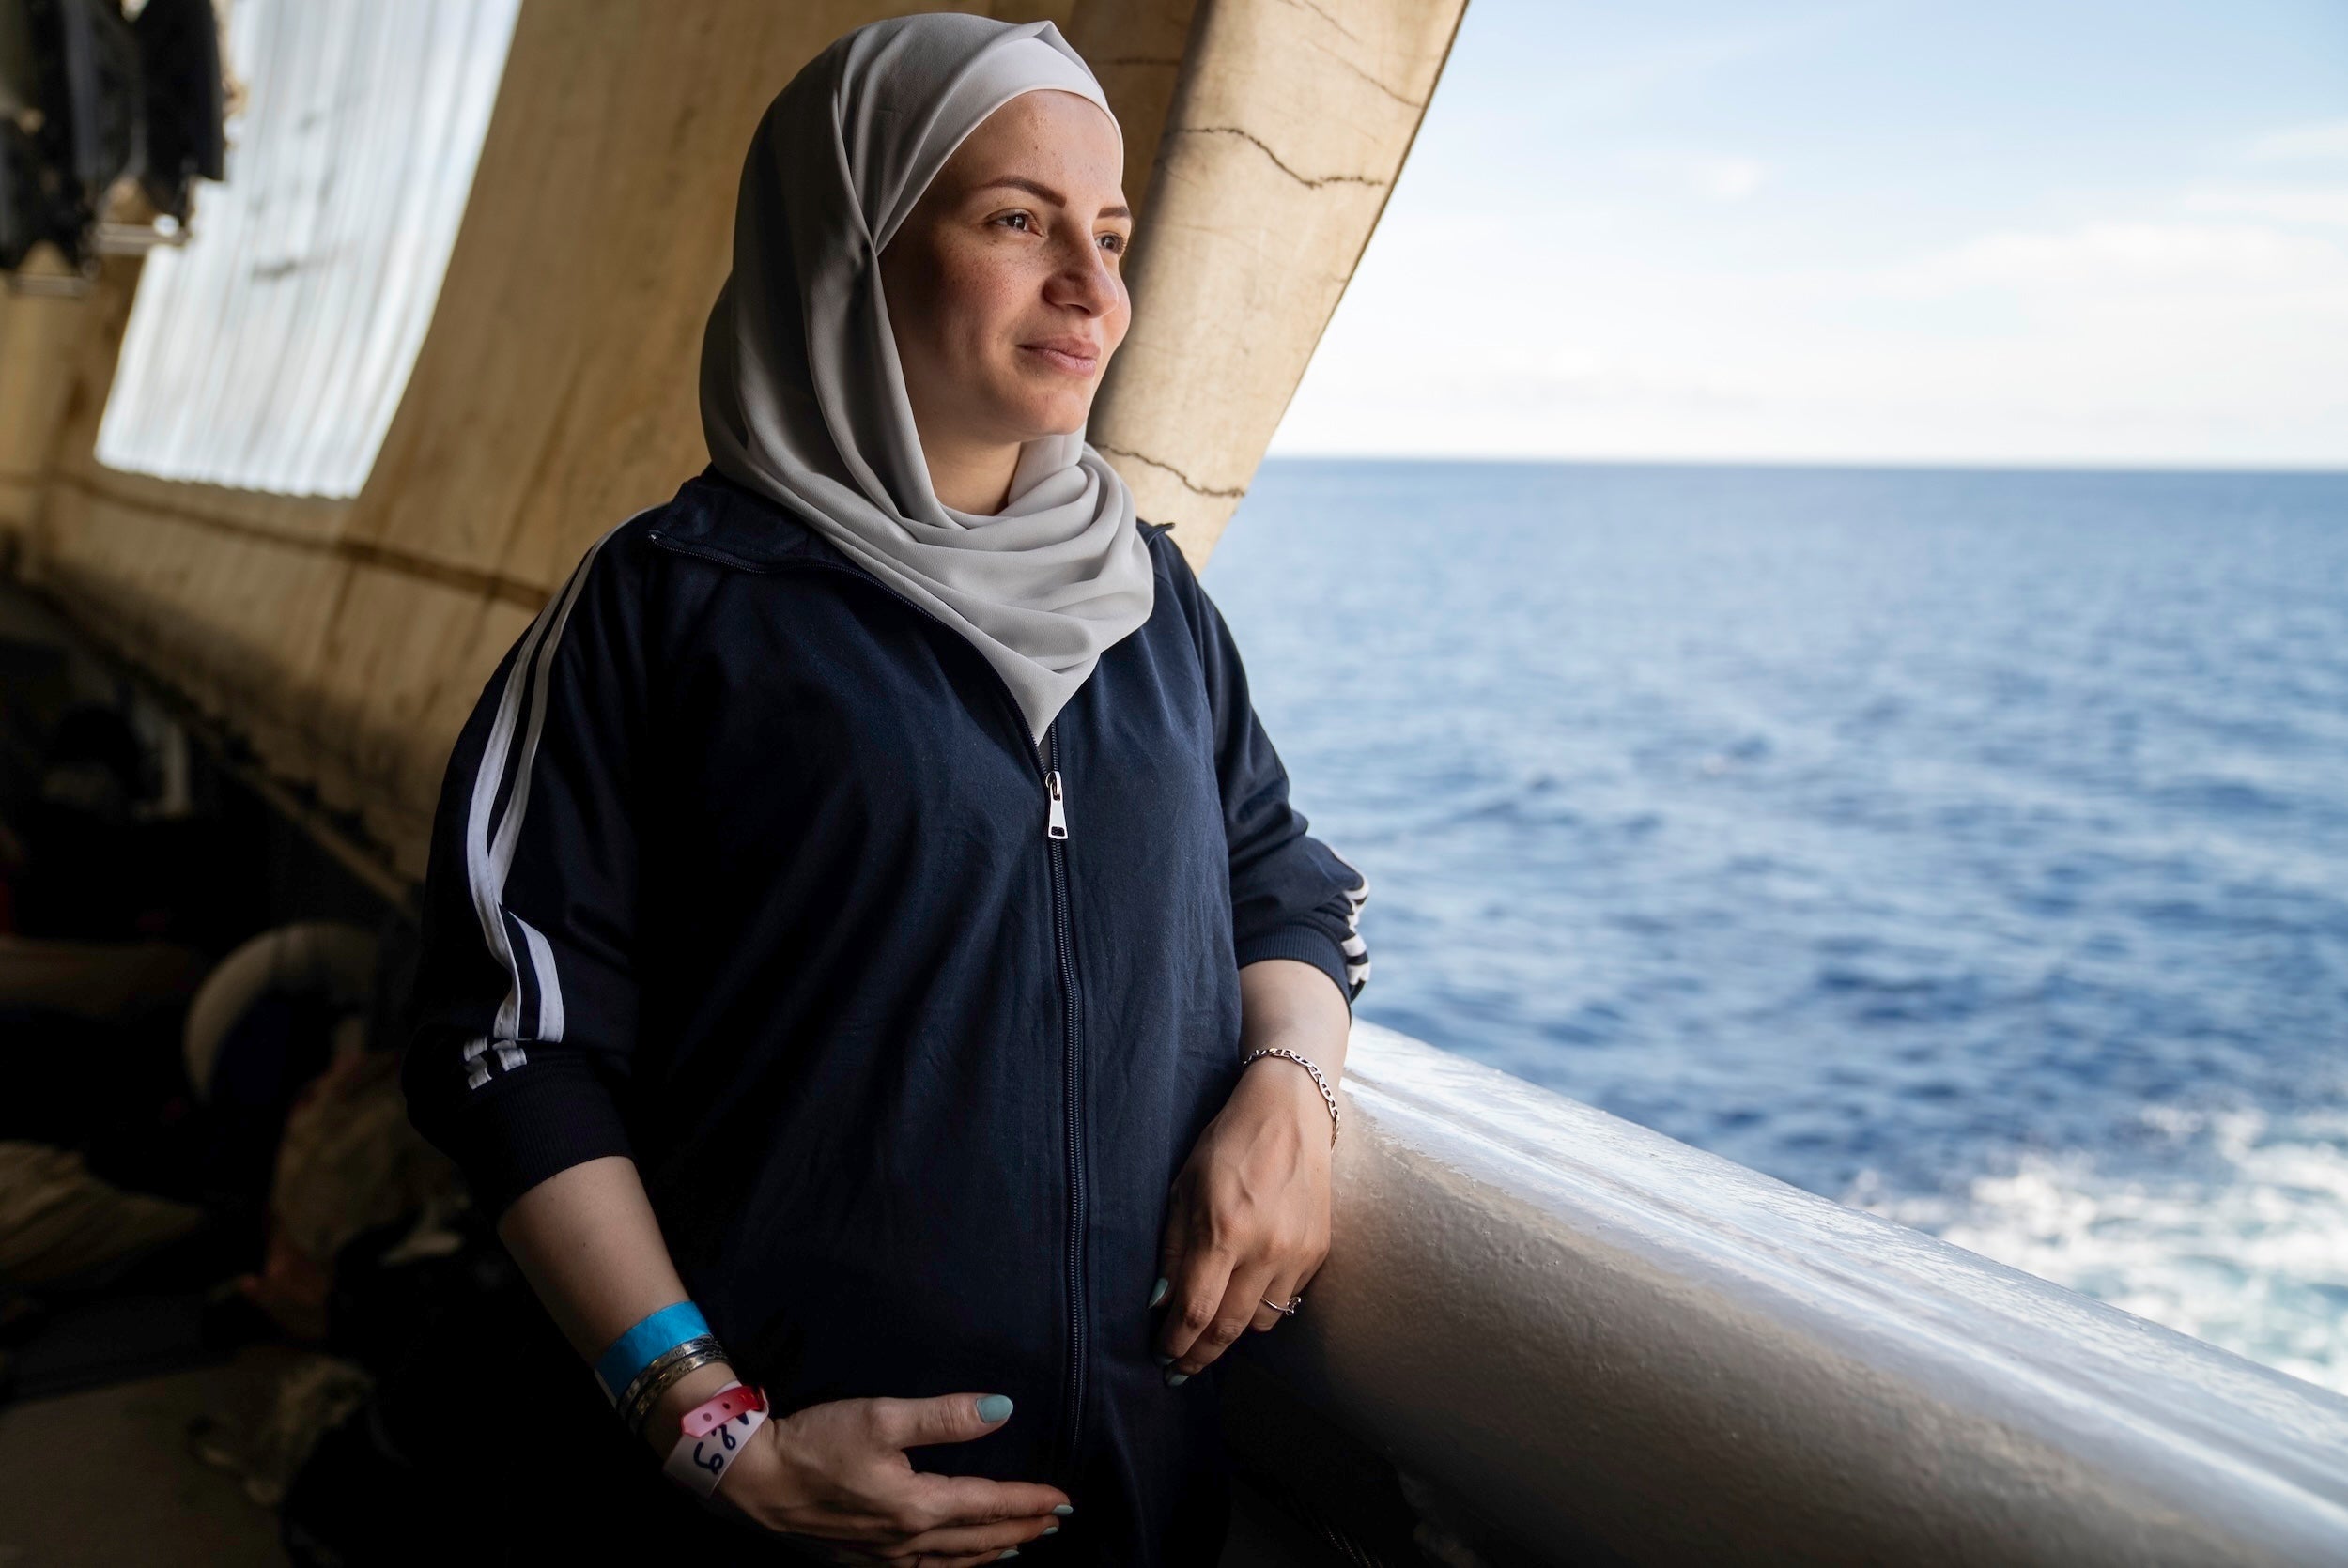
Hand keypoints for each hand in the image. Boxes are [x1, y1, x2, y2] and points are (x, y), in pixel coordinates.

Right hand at [702, 1390, 1070, 1564]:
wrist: (749, 1480)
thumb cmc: (814, 1442)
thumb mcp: (881, 1416)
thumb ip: (945, 1417)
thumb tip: (1003, 1411)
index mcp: (917, 1506)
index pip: (988, 1504)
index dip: (1029, 1501)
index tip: (1064, 1499)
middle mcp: (906, 1541)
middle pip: (977, 1539)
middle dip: (1021, 1529)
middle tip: (1056, 1523)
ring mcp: (881, 1558)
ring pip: (952, 1561)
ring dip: (990, 1551)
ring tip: (1019, 1544)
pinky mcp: (859, 1560)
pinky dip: (953, 1564)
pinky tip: (955, 1559)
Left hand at [1154, 1052, 1332, 1378]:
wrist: (1290, 1115)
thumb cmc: (1227, 1145)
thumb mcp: (1184, 1188)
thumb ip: (1173, 1249)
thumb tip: (1160, 1303)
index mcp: (1224, 1230)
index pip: (1195, 1311)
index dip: (1175, 1344)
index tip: (1161, 1357)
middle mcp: (1265, 1249)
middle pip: (1228, 1329)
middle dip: (1199, 1356)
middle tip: (1179, 1370)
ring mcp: (1296, 1253)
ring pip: (1261, 1322)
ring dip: (1232, 1333)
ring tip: (1210, 1330)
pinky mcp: (1318, 1252)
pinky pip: (1286, 1299)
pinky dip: (1262, 1306)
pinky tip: (1244, 1295)